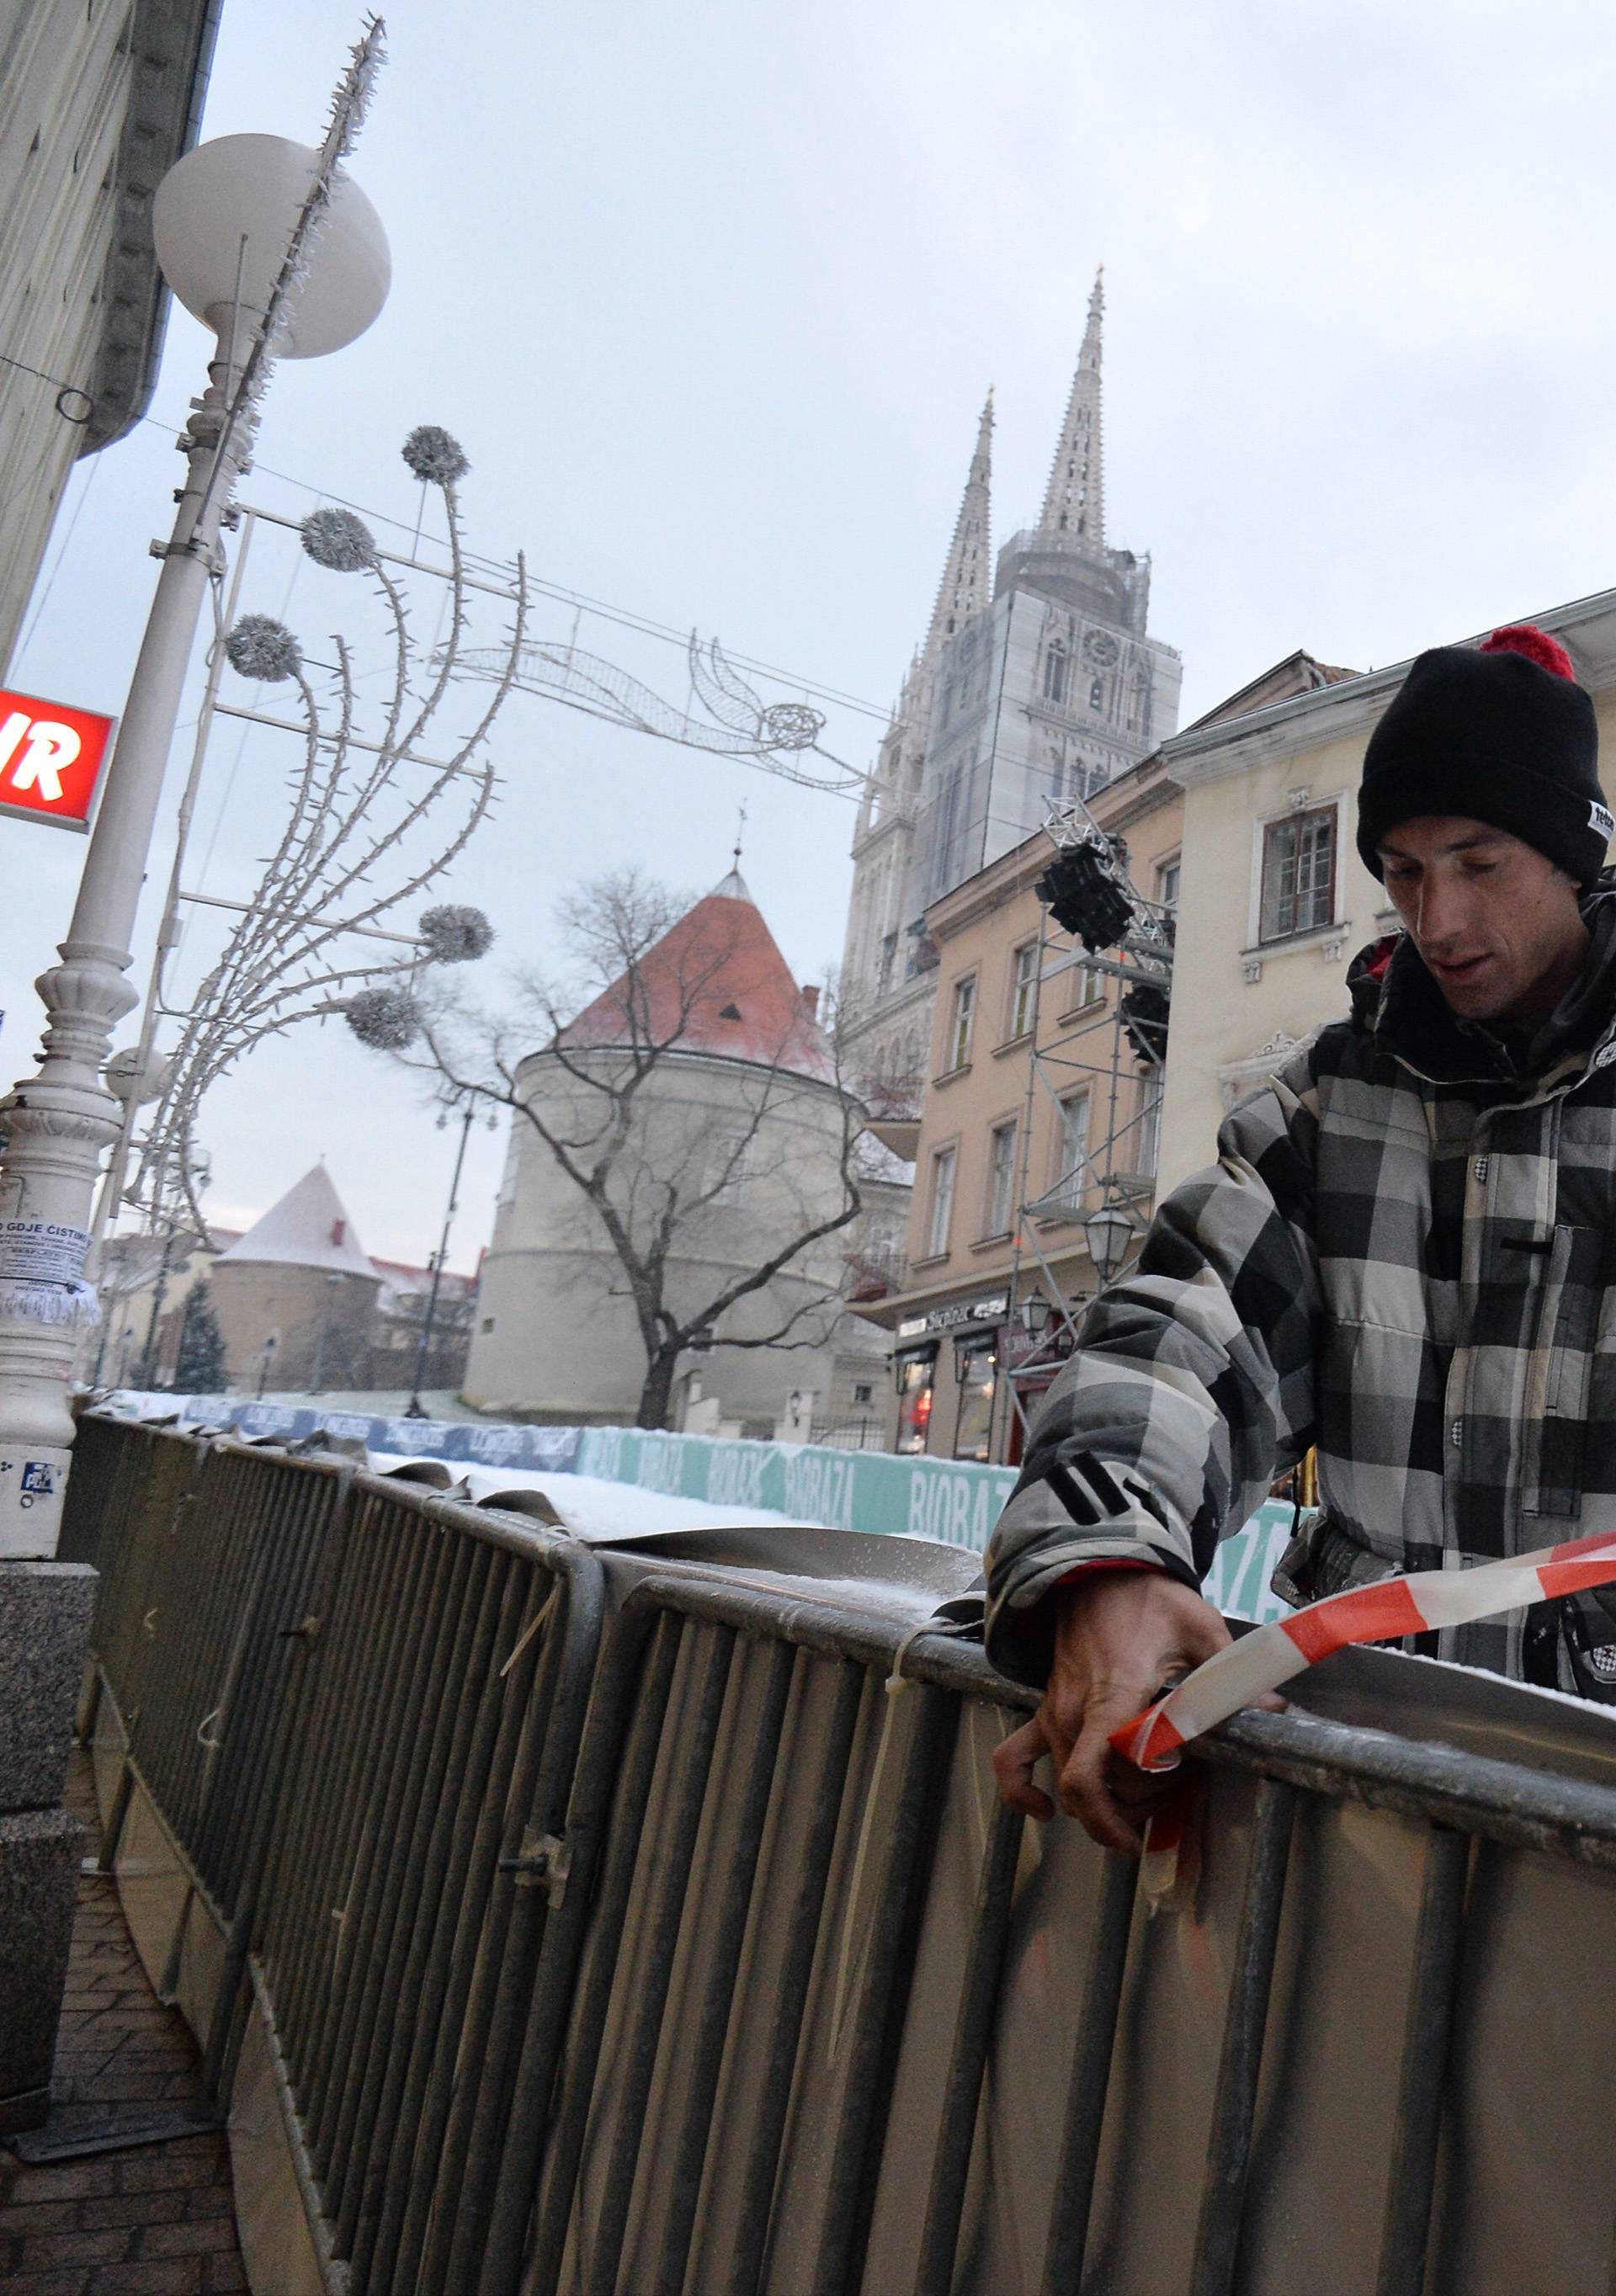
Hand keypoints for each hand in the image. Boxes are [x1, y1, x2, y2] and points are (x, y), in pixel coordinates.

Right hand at [991, 1571, 1233, 1853]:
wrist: (1100, 1570)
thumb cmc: (1150, 1599)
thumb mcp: (1200, 1631)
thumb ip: (1231, 1677)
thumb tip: (1274, 1710)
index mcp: (1112, 1697)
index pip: (1089, 1777)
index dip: (1124, 1810)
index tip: (1165, 1811)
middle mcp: (1073, 1713)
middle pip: (1100, 1791)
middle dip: (1145, 1801)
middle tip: (1185, 1777)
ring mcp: (1052, 1714)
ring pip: (1074, 1788)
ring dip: (1115, 1798)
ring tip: (1156, 1777)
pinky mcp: (1043, 1711)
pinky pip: (1013, 1762)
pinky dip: (1023, 1793)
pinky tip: (1045, 1811)